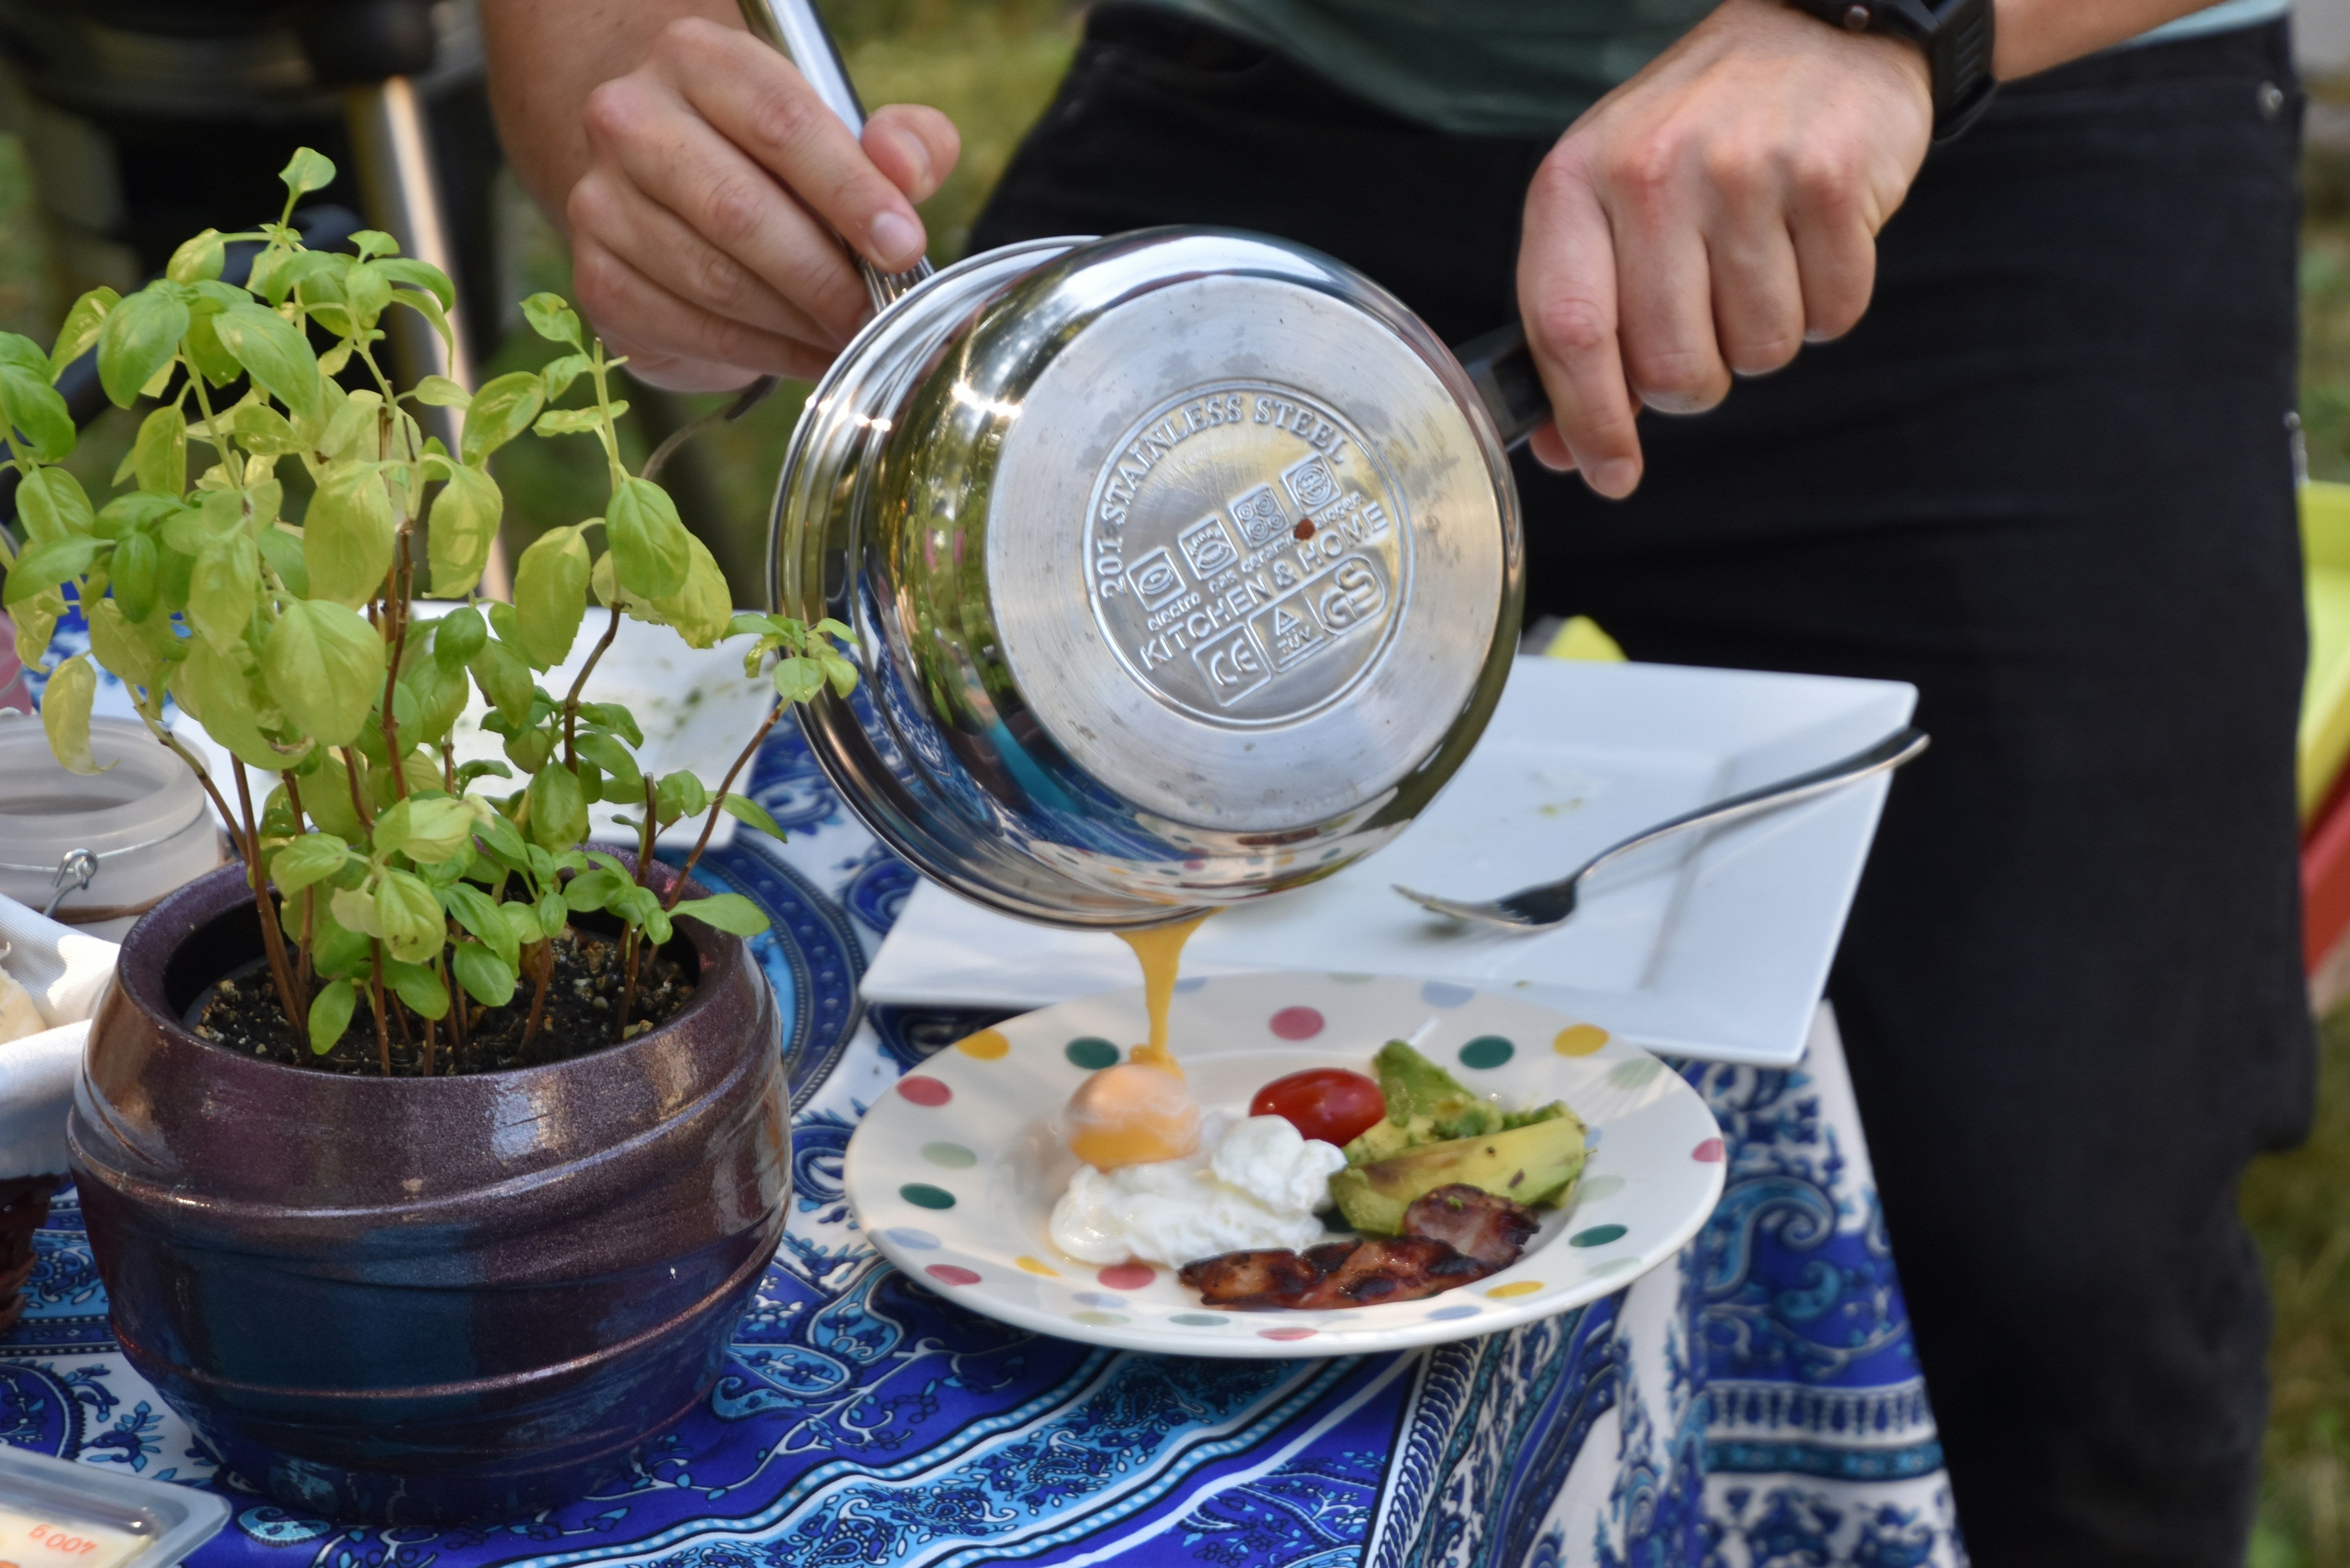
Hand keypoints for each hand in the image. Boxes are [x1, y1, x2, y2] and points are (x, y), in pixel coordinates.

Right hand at [565, 17, 959, 390]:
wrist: (671, 189)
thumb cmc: (777, 159)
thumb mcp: (848, 131)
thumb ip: (901, 141)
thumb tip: (905, 170)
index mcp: (698, 60)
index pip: (781, 125)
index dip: (851, 194)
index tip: (904, 248)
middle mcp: (630, 119)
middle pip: (739, 211)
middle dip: (826, 278)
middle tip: (880, 316)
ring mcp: (602, 202)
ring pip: (716, 281)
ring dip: (798, 324)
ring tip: (853, 338)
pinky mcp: (599, 278)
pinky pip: (695, 330)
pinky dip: (766, 354)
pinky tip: (810, 357)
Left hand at [1517, 0, 1931, 495]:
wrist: (1814, 30)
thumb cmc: (1695, 139)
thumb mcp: (1609, 206)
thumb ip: (1582, 326)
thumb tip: (1574, 454)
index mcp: (1574, 181)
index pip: (1567, 332)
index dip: (1589, 423)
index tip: (1609, 475)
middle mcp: (1651, 171)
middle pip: (1672, 367)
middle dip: (1696, 382)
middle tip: (1708, 330)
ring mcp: (1744, 171)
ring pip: (1758, 352)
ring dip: (1764, 337)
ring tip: (1760, 262)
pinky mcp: (1831, 179)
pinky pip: (1832, 315)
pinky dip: (1827, 304)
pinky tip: (1809, 242)